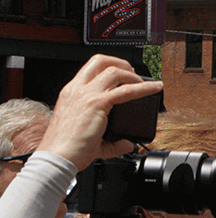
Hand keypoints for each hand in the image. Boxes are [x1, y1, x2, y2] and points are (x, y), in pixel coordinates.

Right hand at [38, 55, 162, 168]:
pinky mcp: (97, 104)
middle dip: (121, 63)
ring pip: (114, 71)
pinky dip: (144, 88)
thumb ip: (111, 142)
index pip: (90, 69)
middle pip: (101, 61)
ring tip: (144, 82)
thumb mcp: (88, 137)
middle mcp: (77, 90)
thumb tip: (127, 144)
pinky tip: (155, 89)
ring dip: (133, 74)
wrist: (57, 157)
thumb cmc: (66, 149)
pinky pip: (126, 90)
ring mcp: (86, 95)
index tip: (123, 74)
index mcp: (71, 94)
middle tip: (134, 74)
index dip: (108, 66)